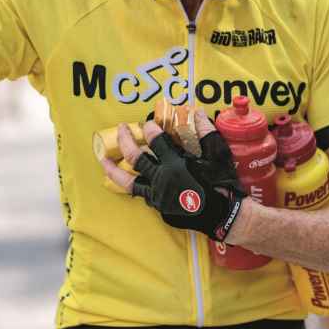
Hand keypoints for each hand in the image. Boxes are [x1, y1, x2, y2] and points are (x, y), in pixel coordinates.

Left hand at [100, 111, 245, 240]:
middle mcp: (162, 180)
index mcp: (175, 164)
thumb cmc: (222, 184)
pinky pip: (142, 195)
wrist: (225, 216)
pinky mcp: (160, 208)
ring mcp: (158, 196)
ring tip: (103, 160)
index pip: (155, 141)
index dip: (149, 128)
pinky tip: (128, 179)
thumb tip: (198, 112)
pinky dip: (133, 185)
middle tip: (123, 128)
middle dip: (126, 140)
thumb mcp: (218, 154)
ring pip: (129, 182)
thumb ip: (206, 132)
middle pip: (135, 158)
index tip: (147, 123)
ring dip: (113, 169)